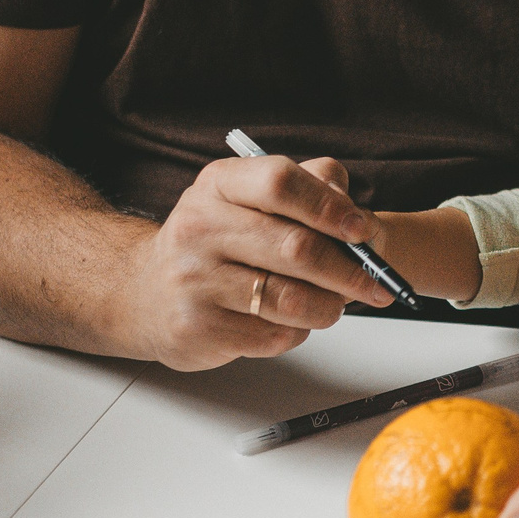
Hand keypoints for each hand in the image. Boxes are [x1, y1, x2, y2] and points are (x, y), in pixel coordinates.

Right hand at [114, 154, 394, 369]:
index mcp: (219, 184)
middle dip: (348, 270)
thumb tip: (353, 212)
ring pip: (291, 299)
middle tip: (374, 283)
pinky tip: (291, 322)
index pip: (281, 182)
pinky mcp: (198, 329)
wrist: (144, 293)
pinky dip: (297, 332)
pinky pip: (273, 335)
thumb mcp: (251, 197)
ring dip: (328, 306)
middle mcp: (199, 227)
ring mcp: (194, 280)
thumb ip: (310, 187)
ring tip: (333, 304)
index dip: (330, 207)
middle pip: (295, 247)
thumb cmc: (216, 242)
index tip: (361, 230)